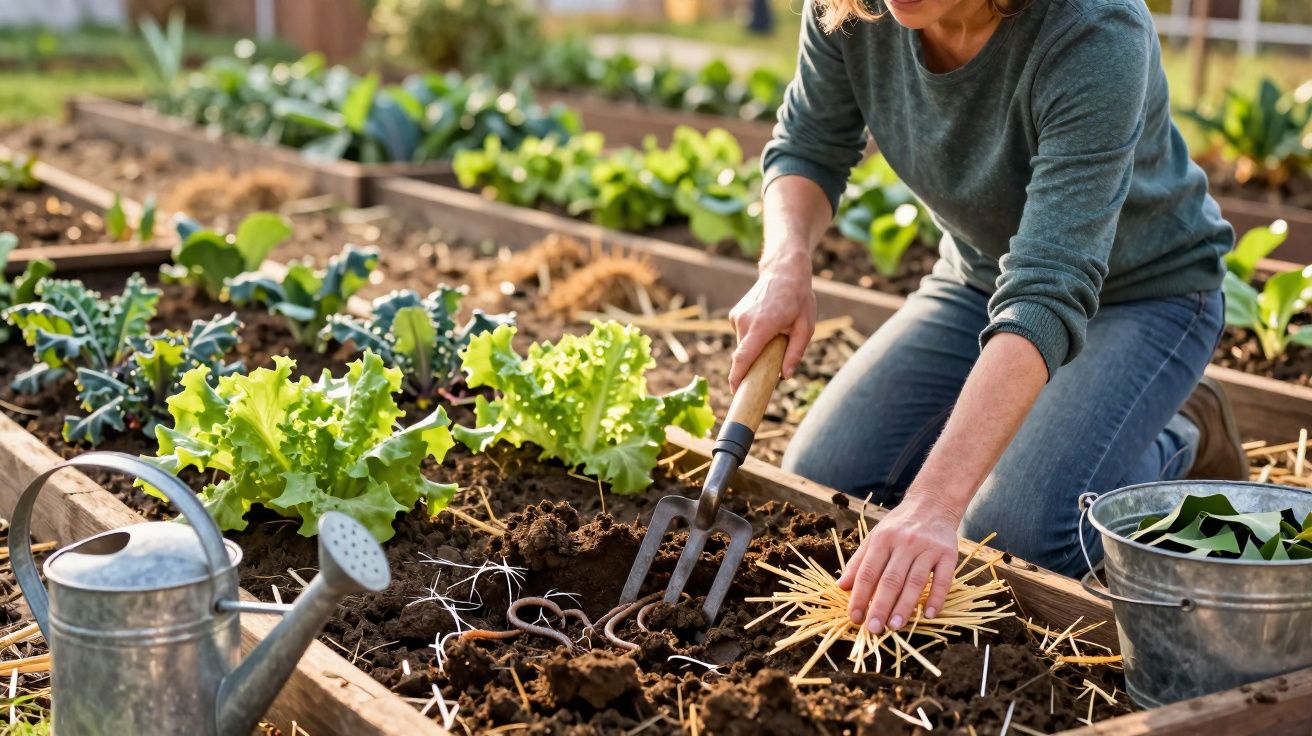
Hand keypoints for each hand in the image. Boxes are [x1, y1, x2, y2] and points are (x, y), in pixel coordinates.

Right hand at [727, 259, 815, 391]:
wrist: (784, 271)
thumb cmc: (799, 299)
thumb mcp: (805, 327)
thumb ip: (795, 353)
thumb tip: (785, 376)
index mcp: (763, 325)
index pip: (743, 357)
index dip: (737, 377)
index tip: (734, 392)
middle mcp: (745, 321)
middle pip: (744, 355)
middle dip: (754, 365)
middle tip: (772, 362)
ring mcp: (737, 317)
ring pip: (743, 346)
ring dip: (755, 349)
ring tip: (774, 335)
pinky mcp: (734, 315)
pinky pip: (742, 336)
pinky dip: (752, 338)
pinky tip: (766, 325)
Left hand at [837, 493, 961, 632]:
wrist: (933, 504)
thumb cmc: (899, 526)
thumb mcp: (875, 537)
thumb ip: (858, 562)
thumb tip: (840, 586)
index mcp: (882, 539)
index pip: (868, 572)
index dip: (860, 596)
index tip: (854, 617)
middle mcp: (904, 543)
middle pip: (890, 579)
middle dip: (880, 606)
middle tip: (873, 629)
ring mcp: (928, 548)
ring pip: (915, 581)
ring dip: (905, 606)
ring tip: (895, 627)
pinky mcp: (948, 554)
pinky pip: (943, 579)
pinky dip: (937, 597)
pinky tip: (929, 615)